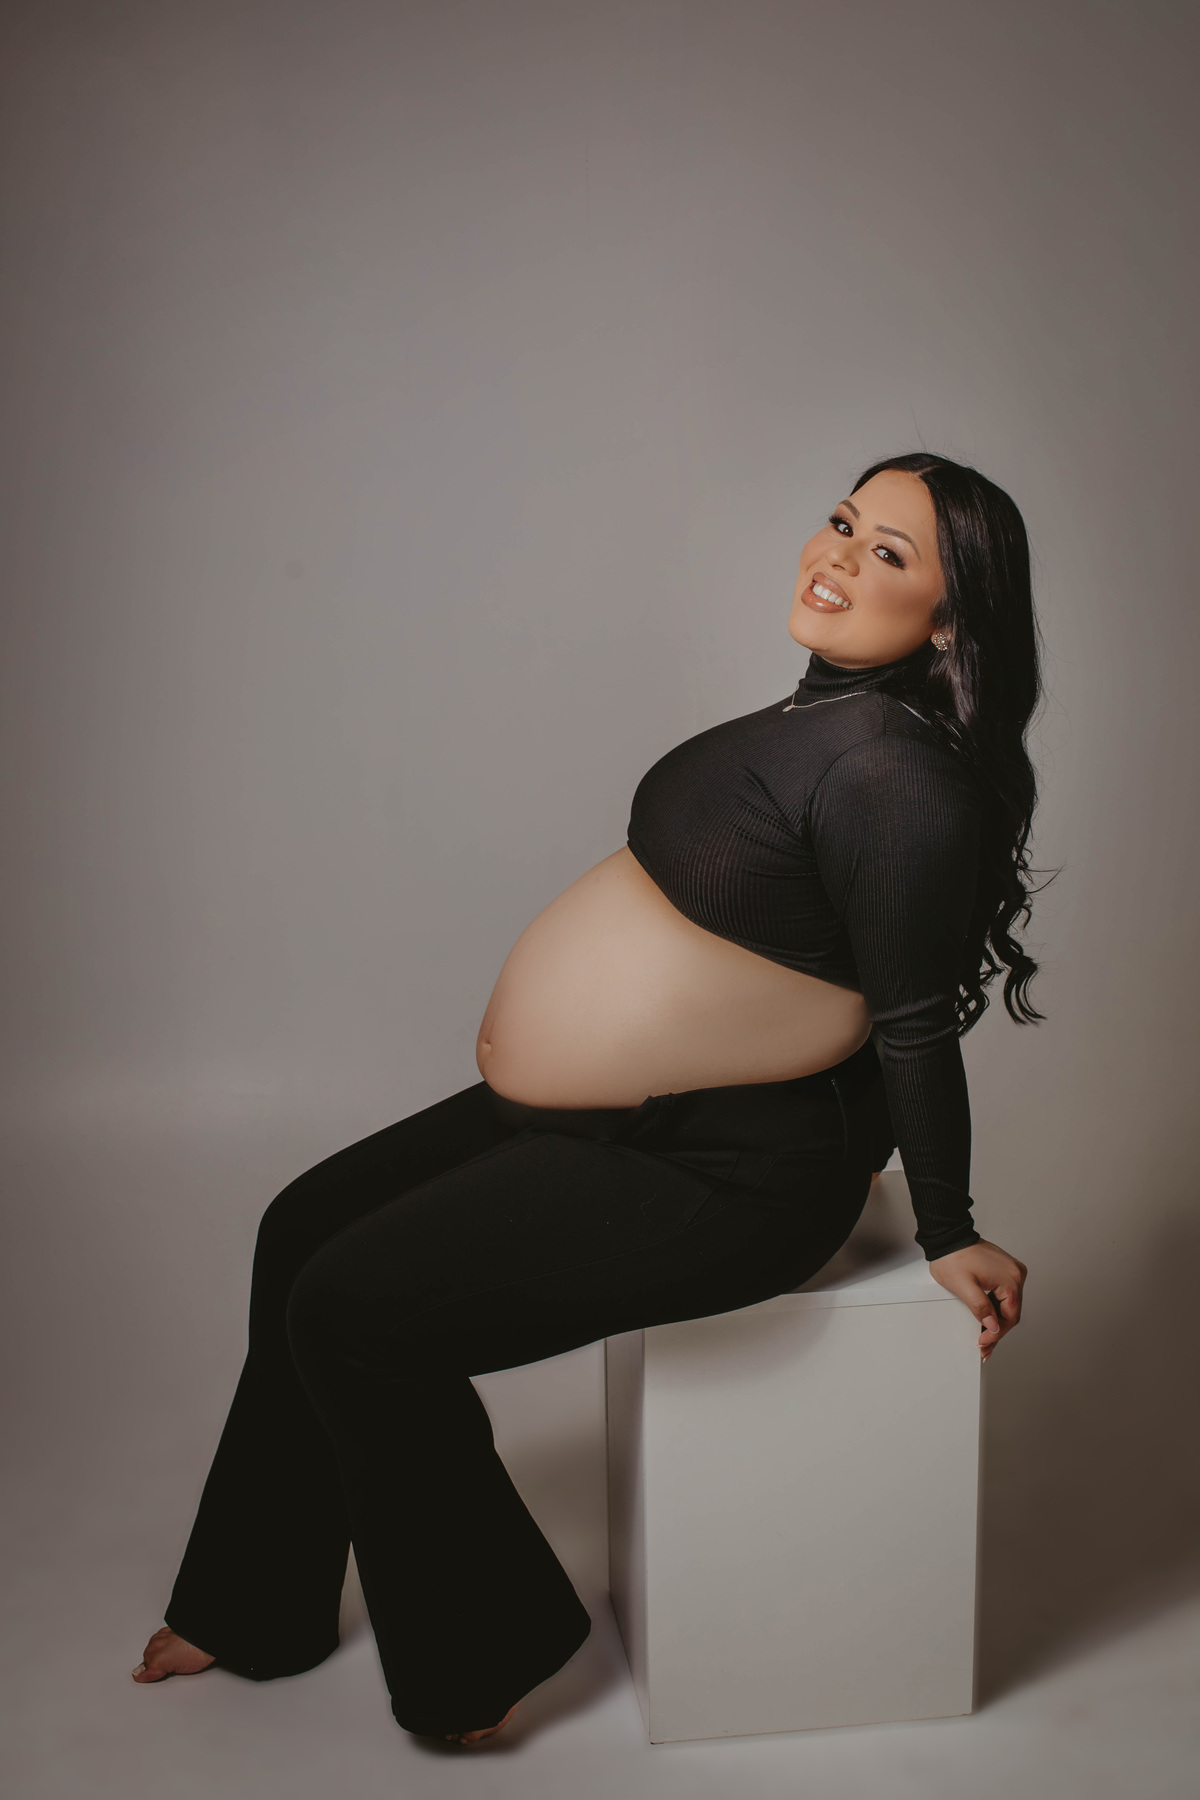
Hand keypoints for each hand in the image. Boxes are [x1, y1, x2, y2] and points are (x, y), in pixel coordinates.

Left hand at [928, 1239, 1026, 1361]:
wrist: (948, 1237)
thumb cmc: (953, 1257)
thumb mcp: (963, 1286)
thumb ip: (980, 1307)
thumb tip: (993, 1326)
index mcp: (1010, 1279)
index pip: (1010, 1316)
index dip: (996, 1334)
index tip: (983, 1344)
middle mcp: (1016, 1274)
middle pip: (1011, 1312)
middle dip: (996, 1330)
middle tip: (984, 1347)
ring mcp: (1011, 1270)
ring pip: (1008, 1304)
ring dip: (996, 1320)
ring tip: (984, 1337)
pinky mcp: (1004, 1269)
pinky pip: (1004, 1294)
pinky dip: (995, 1307)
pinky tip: (987, 1319)